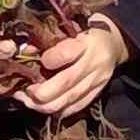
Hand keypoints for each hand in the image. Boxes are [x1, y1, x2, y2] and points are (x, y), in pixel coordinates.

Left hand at [15, 19, 129, 117]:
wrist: (114, 44)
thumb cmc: (86, 32)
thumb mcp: (72, 28)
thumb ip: (50, 40)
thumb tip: (26, 51)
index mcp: (87, 43)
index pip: (66, 53)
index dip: (49, 60)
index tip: (38, 60)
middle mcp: (94, 63)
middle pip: (66, 82)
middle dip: (41, 92)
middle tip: (24, 92)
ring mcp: (97, 81)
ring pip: (69, 99)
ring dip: (44, 105)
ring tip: (28, 102)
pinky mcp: (97, 93)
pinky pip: (76, 107)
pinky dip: (58, 111)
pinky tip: (44, 108)